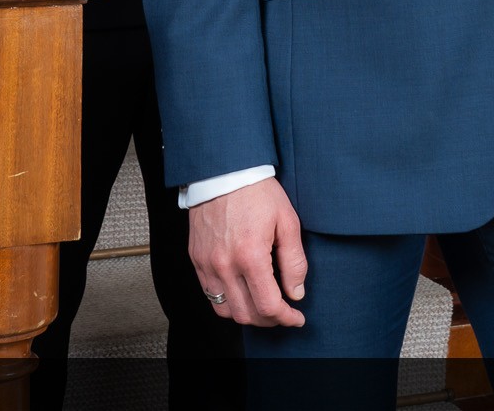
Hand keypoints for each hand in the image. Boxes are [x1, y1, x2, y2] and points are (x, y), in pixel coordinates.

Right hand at [187, 176, 307, 326]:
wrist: (223, 172)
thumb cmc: (257, 192)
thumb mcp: (287, 222)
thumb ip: (294, 262)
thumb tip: (296, 293)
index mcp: (250, 256)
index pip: (269, 306)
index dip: (286, 318)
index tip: (297, 317)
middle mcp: (224, 265)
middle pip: (247, 315)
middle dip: (269, 320)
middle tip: (283, 312)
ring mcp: (207, 264)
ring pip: (226, 311)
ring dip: (247, 315)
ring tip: (262, 305)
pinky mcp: (196, 260)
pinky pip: (210, 295)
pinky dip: (228, 302)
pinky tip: (242, 292)